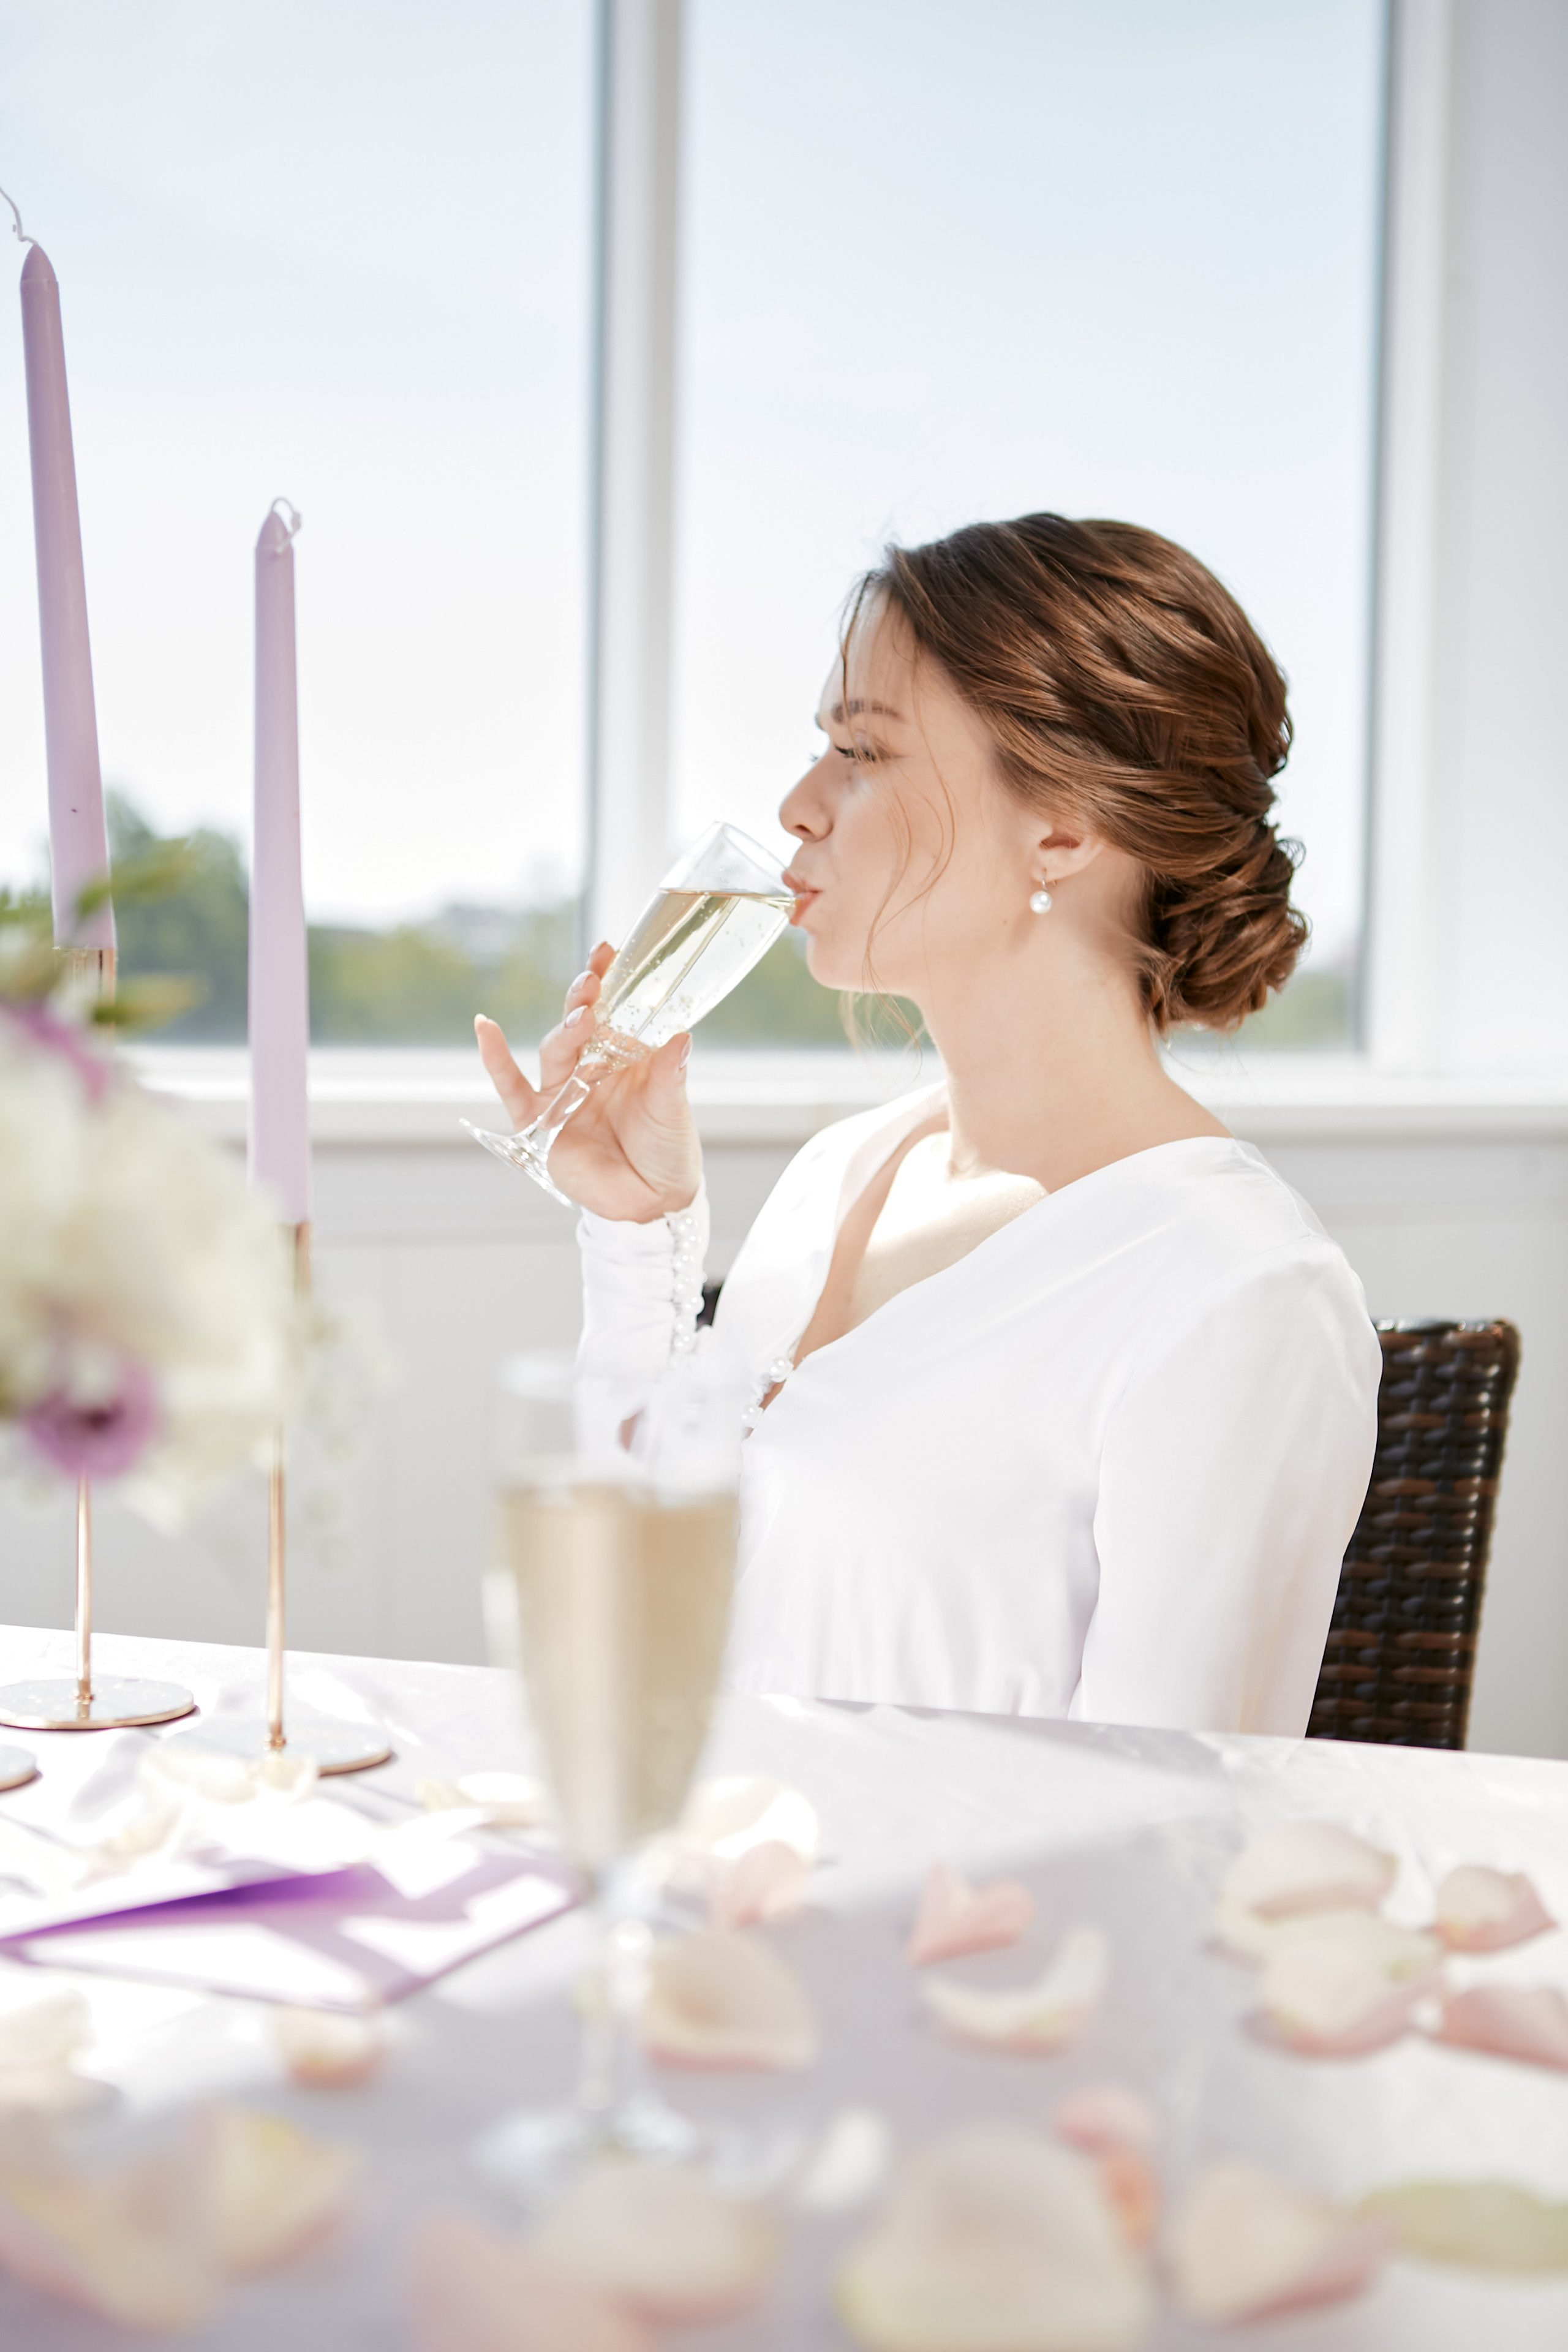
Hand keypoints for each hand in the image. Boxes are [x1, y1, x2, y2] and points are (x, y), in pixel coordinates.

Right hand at [474, 943, 702, 1221]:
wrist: (652, 1203)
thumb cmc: (667, 1150)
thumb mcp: (672, 1108)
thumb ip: (671, 1073)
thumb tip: (681, 1035)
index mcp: (626, 1056)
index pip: (614, 1009)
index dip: (610, 980)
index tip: (611, 951)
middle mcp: (592, 1066)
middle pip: (581, 1022)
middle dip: (585, 998)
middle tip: (594, 980)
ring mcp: (564, 1091)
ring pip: (555, 1048)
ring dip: (566, 1029)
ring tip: (584, 1017)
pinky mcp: (539, 1120)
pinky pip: (512, 1086)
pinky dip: (495, 1058)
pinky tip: (484, 1026)